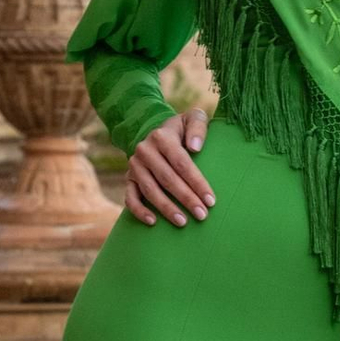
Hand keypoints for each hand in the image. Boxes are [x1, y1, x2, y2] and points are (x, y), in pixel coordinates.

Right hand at [126, 107, 213, 226]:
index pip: (181, 163)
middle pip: (167, 178)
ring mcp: (135, 165)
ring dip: (166, 208)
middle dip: (186, 198)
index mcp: (161, 137)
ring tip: (183, 222)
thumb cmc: (183, 129)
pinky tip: (153, 222)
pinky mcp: (128, 178)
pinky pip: (130, 197)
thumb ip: (198, 127)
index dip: (197, 182)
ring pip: (150, 190)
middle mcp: (145, 151)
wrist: (157, 132)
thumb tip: (195, 147)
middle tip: (202, 215)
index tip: (211, 200)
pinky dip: (139, 210)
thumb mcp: (193, 118)